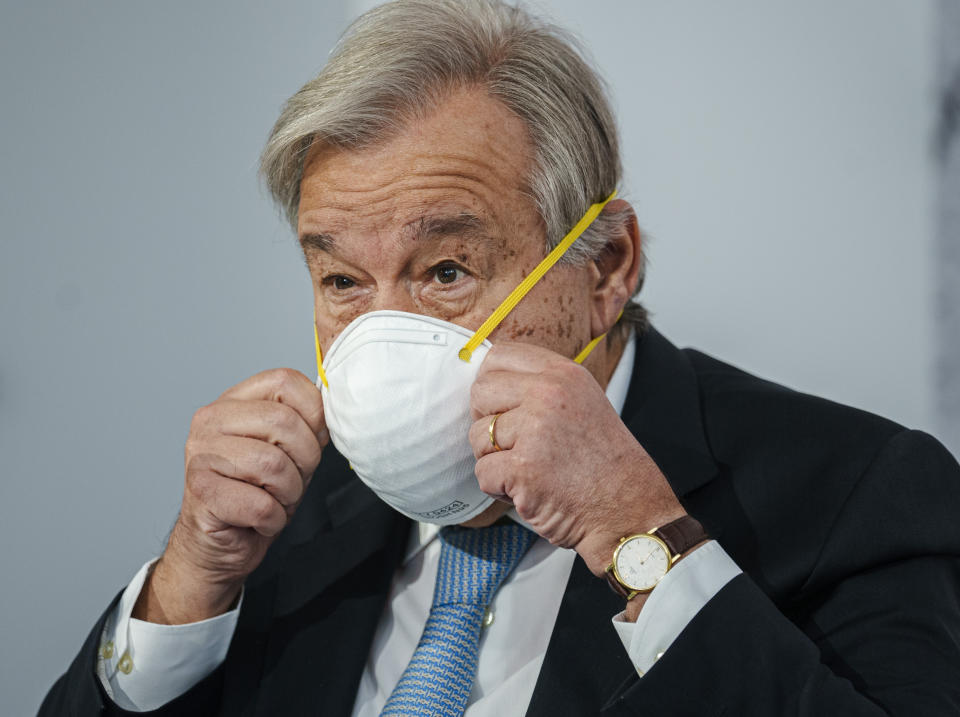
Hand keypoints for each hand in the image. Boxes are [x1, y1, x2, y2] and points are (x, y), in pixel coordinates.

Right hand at [134, 368, 326, 623]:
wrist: (220, 544)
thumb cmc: (256, 492)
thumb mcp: (287, 450)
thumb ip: (305, 423)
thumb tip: (334, 407)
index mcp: (232, 401)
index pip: (285, 381)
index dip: (313, 412)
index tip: (313, 439)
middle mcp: (210, 421)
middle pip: (284, 422)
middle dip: (305, 459)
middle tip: (294, 479)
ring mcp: (200, 456)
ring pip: (274, 464)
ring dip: (290, 492)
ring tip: (276, 498)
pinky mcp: (201, 493)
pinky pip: (261, 505)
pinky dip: (274, 519)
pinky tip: (261, 519)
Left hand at [468, 342, 685, 575]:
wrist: (629, 511)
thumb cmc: (603, 465)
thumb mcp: (582, 403)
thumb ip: (541, 387)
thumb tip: (490, 382)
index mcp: (563, 374)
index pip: (499, 356)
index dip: (492, 384)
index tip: (504, 407)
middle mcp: (549, 394)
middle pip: (480, 391)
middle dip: (487, 422)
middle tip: (514, 444)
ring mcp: (535, 430)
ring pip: (477, 436)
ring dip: (494, 460)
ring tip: (530, 471)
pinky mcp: (523, 469)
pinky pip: (483, 473)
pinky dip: (499, 489)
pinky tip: (530, 491)